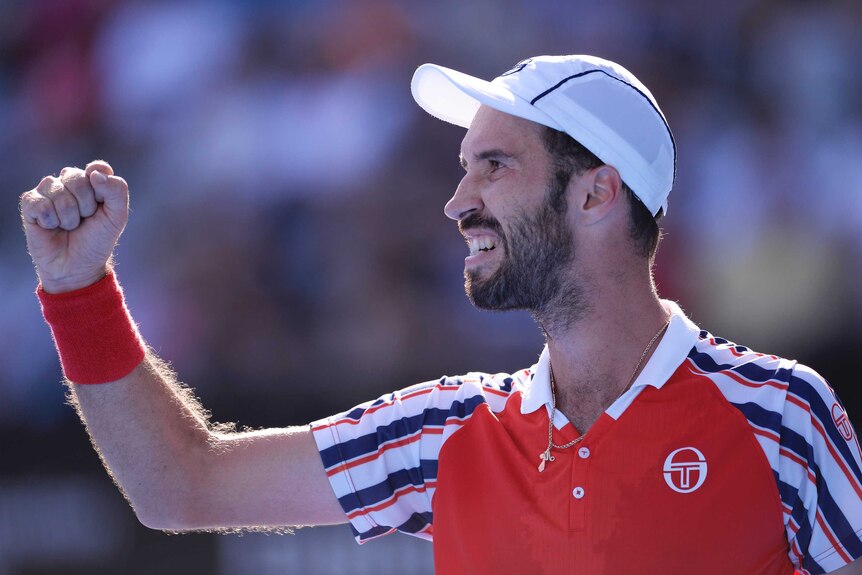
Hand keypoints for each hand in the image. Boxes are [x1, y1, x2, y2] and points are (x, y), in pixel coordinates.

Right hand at [20, 160, 129, 292]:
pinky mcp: (31, 203)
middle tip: (85, 220)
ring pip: (57, 191)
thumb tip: (93, 173)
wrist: (77, 266)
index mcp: (93, 182)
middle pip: (76, 177)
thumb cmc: (97, 240)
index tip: (101, 203)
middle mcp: (69, 182)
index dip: (101, 186)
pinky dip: (51, 221)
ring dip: (68, 216)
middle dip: (85, 205)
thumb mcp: (117, 217)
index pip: (97, 168)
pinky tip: (52, 227)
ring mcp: (49, 191)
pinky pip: (40, 204)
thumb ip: (116, 191)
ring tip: (69, 226)